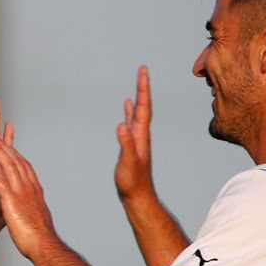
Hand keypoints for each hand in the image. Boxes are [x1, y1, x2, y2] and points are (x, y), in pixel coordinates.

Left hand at [0, 136, 53, 259]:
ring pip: (8, 165)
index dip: (15, 155)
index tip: (7, 145)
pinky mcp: (11, 201)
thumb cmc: (40, 236)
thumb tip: (35, 212)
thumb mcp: (38, 218)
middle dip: (4, 146)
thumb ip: (35, 210)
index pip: (24, 167)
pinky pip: (0, 181)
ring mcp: (20, 193)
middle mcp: (28, 188)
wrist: (43, 245)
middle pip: (16, 161)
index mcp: (34, 191)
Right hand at [114, 65, 157, 202]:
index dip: (143, 88)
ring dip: (138, 97)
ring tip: (138, 84)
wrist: (137, 195)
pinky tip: (127, 107)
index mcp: (141, 135)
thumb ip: (126, 144)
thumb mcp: (128, 162)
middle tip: (142, 70)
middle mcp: (141, 134)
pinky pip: (131, 122)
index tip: (143, 71)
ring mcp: (136, 139)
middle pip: (143, 105)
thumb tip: (122, 125)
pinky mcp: (131, 145)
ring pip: (138, 113)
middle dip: (142, 87)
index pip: (143, 106)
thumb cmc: (133, 181)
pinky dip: (129, 112)